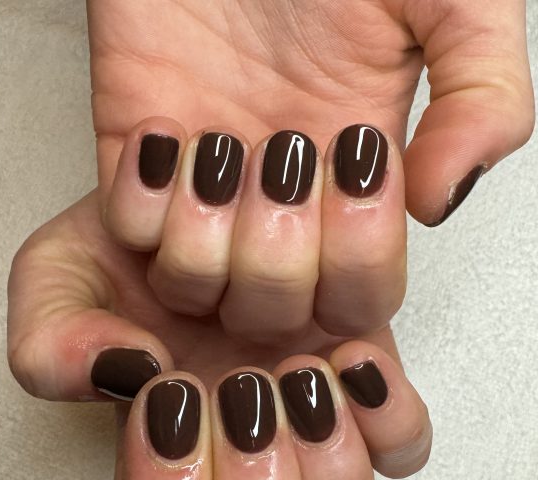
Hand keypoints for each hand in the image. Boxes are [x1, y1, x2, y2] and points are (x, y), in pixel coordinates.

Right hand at [7, 190, 431, 479]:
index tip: (169, 401)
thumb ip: (54, 339)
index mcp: (160, 466)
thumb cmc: (136, 252)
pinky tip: (350, 358)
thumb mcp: (60, 277)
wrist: (203, 198)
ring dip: (326, 473)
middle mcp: (239, 474)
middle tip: (238, 395)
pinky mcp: (370, 400)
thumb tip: (121, 374)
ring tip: (295, 376)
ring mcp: (312, 447)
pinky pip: (404, 453)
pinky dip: (388, 420)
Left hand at [89, 0, 533, 342]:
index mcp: (353, 189)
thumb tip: (439, 203)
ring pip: (195, 290)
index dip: (354, 262)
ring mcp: (202, 193)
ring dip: (208, 237)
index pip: (358, 298)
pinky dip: (143, 201)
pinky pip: (128, 235)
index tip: (349, 162)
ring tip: (218, 149)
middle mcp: (277, 208)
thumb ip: (484, 100)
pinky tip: (168, 133)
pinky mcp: (135, 162)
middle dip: (276, 260)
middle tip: (281, 162)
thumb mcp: (455, 1)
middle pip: (273, 315)